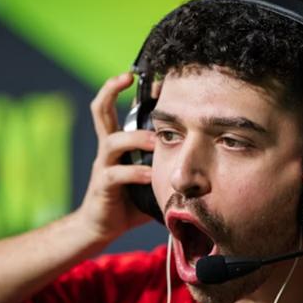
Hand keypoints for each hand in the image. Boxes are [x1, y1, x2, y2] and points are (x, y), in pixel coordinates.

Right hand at [76, 72, 156, 244]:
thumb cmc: (129, 200)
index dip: (131, 90)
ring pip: (113, 141)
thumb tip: (202, 156)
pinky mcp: (103, 186)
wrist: (101, 226)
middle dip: (111, 89)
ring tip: (157, 140)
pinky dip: (135, 173)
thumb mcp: (150, 176)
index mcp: (119, 143)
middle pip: (100, 110)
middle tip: (128, 76)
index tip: (154, 79)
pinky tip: (149, 175)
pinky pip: (116, 174)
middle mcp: (108, 149)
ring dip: (137, 138)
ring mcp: (104, 165)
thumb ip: (166, 163)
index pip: (119, 108)